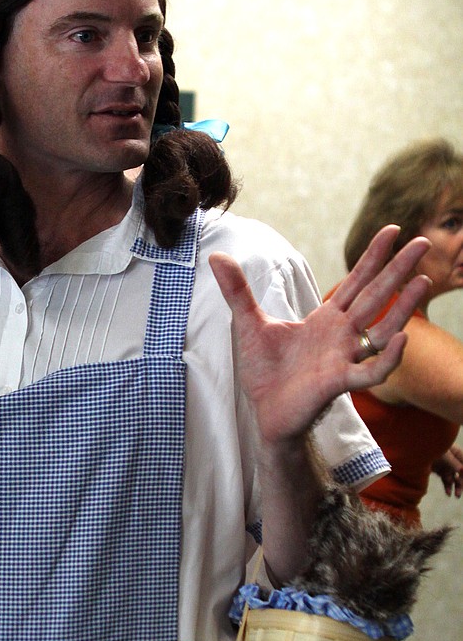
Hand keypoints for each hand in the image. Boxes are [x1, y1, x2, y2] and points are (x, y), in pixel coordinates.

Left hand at [209, 225, 431, 445]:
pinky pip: (371, 372)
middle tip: (424, 242)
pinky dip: (388, 358)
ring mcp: (344, 358)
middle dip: (398, 270)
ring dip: (404, 308)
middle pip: (377, 296)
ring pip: (383, 331)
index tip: (392, 229)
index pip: (356, 281)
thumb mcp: (248, 324)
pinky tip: (402, 338)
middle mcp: (342, 335)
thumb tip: (216, 256)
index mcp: (327, 319)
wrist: (263, 411)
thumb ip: (237, 291)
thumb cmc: (264, 371)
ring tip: (424, 281)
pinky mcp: (338, 383)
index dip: (373, 256)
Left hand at [432, 445, 462, 497]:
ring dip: (456, 487)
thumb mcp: (444, 456)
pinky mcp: (439, 471)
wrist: (416, 450)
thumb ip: (454, 464)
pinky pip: (445, 480)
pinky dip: (447, 487)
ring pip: (454, 478)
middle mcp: (453, 460)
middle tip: (459, 493)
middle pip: (461, 473)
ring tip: (457, 496)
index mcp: (457, 453)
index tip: (462, 481)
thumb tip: (462, 470)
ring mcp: (446, 466)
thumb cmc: (431, 448)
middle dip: (461, 483)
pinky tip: (449, 494)